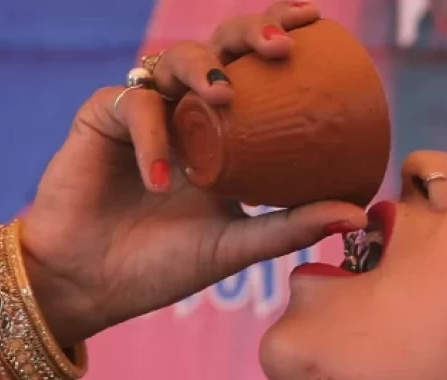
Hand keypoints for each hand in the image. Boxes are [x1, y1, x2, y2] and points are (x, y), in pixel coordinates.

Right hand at [20, 1, 367, 345]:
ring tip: (223, 95)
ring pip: (174, 59)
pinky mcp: (101, 117)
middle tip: (279, 50)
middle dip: (250, 32)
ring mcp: (145, 112)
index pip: (256, 68)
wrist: (89, 286)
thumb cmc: (161, 267)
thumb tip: (357, 216)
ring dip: (203, 67)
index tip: (316, 23)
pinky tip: (159, 177)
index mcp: (222, 133)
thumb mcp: (236, 247)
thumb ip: (290, 227)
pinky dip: (151, 134)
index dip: (280, 32)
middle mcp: (186, 112)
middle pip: (220, 46)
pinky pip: (133, 104)